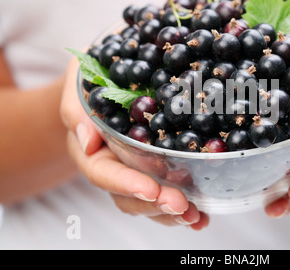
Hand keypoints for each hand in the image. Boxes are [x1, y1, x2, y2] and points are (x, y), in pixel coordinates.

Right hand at [60, 56, 208, 229]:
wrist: (105, 82)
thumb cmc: (90, 81)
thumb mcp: (78, 83)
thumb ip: (77, 109)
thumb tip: (88, 140)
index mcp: (92, 149)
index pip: (104, 173)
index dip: (126, 184)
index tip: (151, 190)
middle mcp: (113, 166)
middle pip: (129, 196)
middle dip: (155, 203)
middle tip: (181, 205)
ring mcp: (134, 172)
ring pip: (149, 201)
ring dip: (171, 213)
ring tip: (195, 216)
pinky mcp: (155, 170)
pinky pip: (166, 193)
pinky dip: (185, 208)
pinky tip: (203, 217)